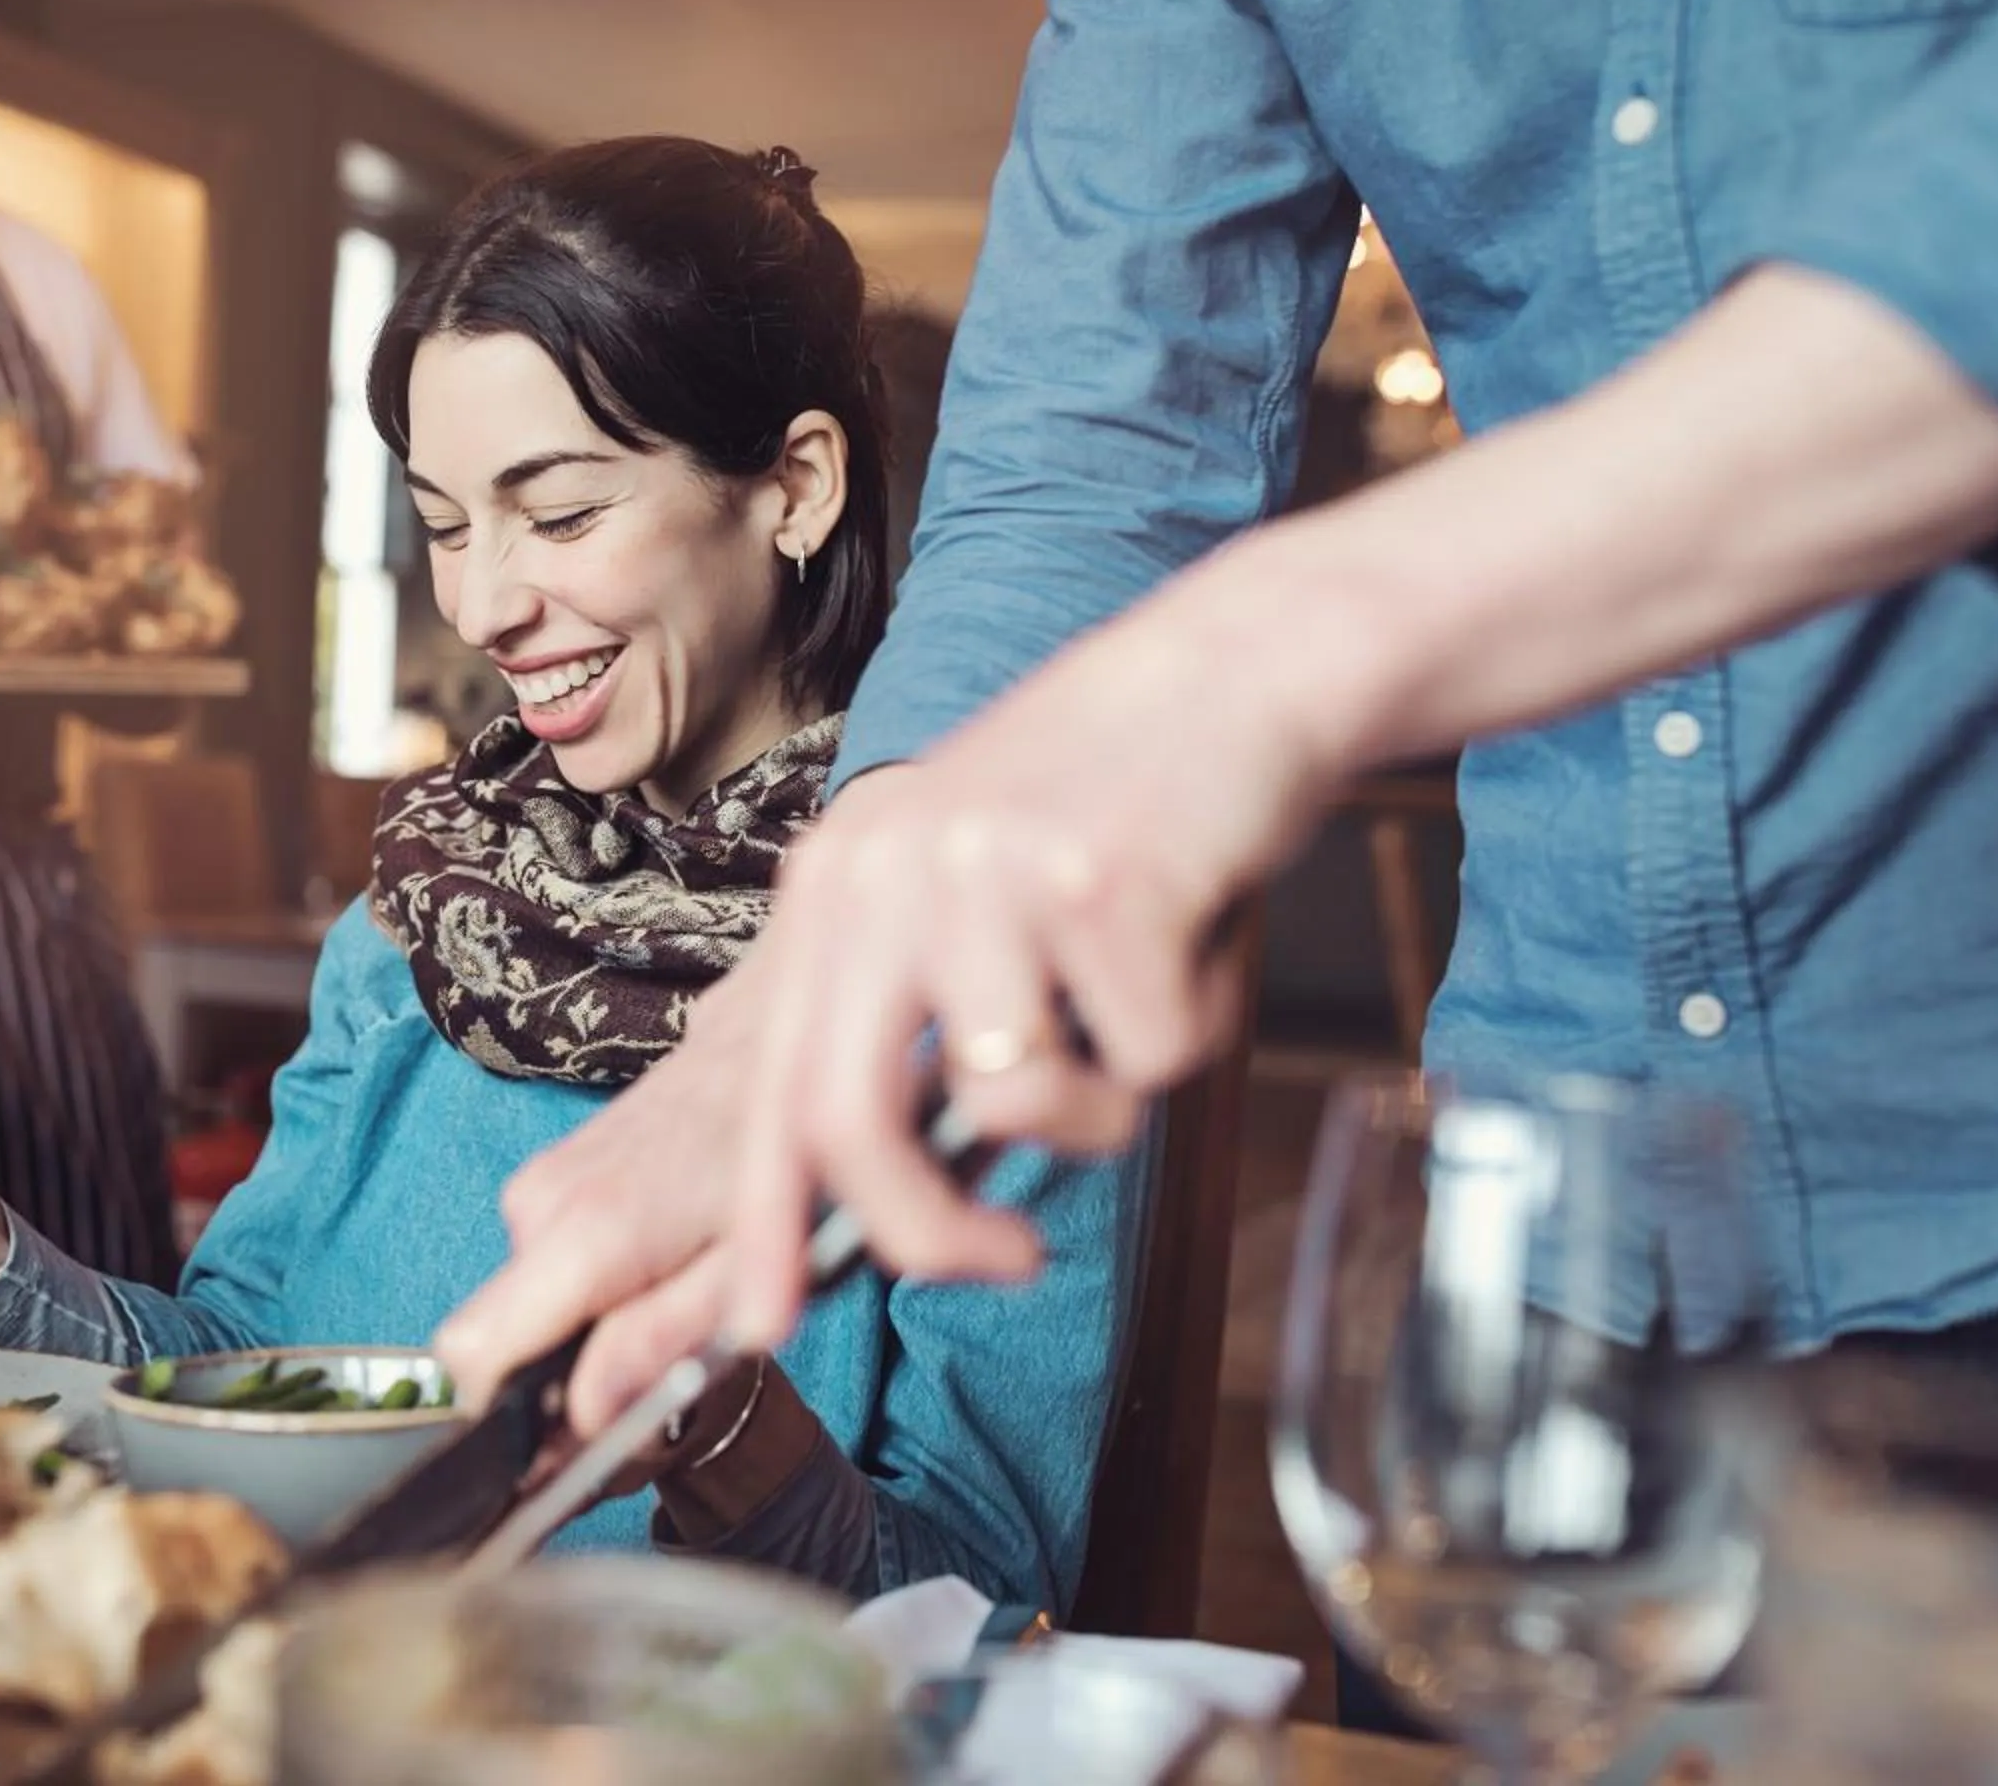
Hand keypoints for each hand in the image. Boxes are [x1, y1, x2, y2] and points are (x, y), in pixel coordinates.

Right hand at [436, 956, 771, 1420]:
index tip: (567, 1449)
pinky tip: (664, 1270)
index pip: (472, 1354)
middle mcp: (542, 1205)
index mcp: (588, 1234)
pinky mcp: (553, 1174)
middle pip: (504, 1344)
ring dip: (587, 1334)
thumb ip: (662, 1341)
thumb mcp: (754, 1268)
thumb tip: (582, 1415)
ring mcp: (542, 1184)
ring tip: (680, 1310)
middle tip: (661, 1382)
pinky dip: (592, 1291)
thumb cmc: (791, 1157)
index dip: (508, 1421)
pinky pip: (544, 1268)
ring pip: (528, 1309)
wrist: (783, 1043)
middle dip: (563, 1385)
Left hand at [720, 570, 1340, 1342]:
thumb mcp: (980, 903)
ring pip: (1022, 1102)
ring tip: (1143, 998)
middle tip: (1006, 1258)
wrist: (1237, 670)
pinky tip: (1195, 932)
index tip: (761, 1327)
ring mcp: (982, 876)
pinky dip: (1193, 1026)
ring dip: (1107, 1097)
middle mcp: (886, 876)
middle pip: (851, 1123)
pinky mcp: (1096, 880)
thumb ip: (933, 1032)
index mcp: (841, 888)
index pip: (775, 1088)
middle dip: (926, 1232)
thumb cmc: (1118, 812)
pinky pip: (1150, 1054)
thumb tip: (926, 1200)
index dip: (765, 1223)